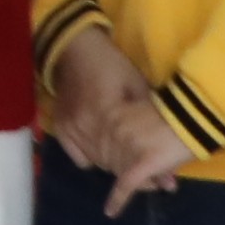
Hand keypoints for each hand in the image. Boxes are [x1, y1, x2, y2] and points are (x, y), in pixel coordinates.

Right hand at [43, 19, 192, 204]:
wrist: (76, 47)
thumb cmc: (112, 65)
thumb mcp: (139, 87)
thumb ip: (152, 120)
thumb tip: (164, 140)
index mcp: (110, 115)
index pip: (128, 159)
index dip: (145, 172)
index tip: (159, 176)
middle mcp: (88, 126)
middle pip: (113, 164)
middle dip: (132, 171)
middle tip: (146, 170)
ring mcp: (71, 128)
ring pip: (97, 162)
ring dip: (113, 164)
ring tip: (127, 161)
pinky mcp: (61, 127)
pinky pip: (78, 157)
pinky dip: (91, 158)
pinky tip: (102, 151)